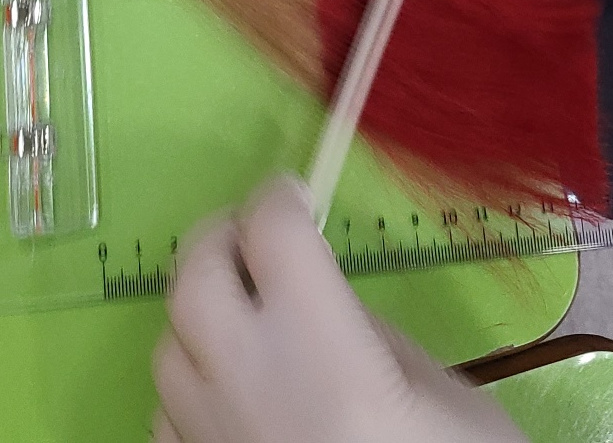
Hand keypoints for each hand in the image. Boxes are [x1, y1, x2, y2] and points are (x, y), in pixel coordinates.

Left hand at [153, 178, 528, 442]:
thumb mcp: (445, 400)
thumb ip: (372, 337)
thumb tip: (325, 300)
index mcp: (321, 344)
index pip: (270, 228)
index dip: (280, 197)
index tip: (296, 195)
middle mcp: (248, 382)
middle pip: (193, 276)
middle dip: (220, 240)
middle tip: (255, 237)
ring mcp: (212, 438)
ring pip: (167, 346)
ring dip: (199, 317)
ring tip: (246, 319)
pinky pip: (168, 416)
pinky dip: (192, 390)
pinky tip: (237, 398)